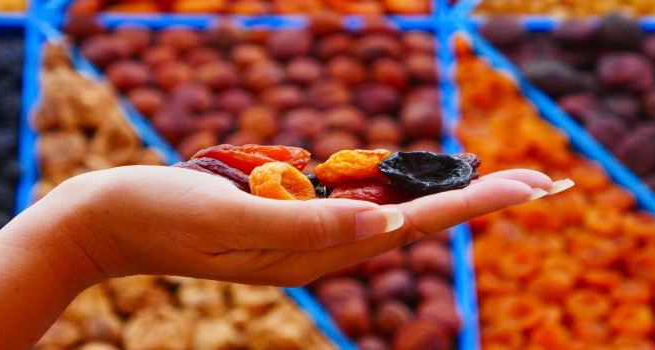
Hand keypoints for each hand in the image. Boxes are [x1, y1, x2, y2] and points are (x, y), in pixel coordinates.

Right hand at [43, 165, 552, 287]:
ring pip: (391, 210)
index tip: (533, 187)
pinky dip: (397, 188)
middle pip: (418, 219)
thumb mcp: (236, 220)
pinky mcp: (286, 214)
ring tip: (497, 185)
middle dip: (480, 198)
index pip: (415, 224)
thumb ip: (313, 226)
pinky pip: (352, 200)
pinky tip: (421, 189)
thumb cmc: (166, 214)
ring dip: (445, 193)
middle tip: (541, 182)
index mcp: (317, 251)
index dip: (477, 203)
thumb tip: (387, 225)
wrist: (113, 220)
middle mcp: (321, 246)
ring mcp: (305, 231)